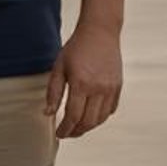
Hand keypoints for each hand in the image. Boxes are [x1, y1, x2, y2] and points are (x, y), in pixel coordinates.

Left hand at [45, 22, 122, 138]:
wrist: (100, 32)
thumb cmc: (76, 48)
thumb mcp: (59, 67)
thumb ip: (54, 92)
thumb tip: (48, 113)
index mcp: (81, 83)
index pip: (73, 116)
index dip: (65, 129)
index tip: (59, 133)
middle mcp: (98, 88)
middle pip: (88, 122)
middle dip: (76, 132)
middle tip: (67, 133)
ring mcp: (110, 88)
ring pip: (101, 118)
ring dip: (89, 127)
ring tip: (78, 127)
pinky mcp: (118, 86)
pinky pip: (110, 109)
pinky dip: (100, 117)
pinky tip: (91, 116)